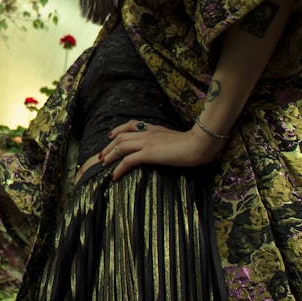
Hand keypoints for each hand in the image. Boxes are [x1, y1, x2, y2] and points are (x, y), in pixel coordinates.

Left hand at [98, 119, 223, 180]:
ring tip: (103, 165)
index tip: (110, 136)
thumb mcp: (176, 139)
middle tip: (101, 156)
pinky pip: (127, 160)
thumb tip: (164, 148)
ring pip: (120, 146)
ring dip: (109, 156)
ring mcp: (147, 142)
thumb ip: (167, 141)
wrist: (200, 143)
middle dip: (109, 146)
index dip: (118, 129)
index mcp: (154, 128)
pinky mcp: (149, 153)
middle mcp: (147, 133)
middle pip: (120, 136)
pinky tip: (114, 176)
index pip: (131, 125)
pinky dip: (118, 168)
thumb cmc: (194, 143)